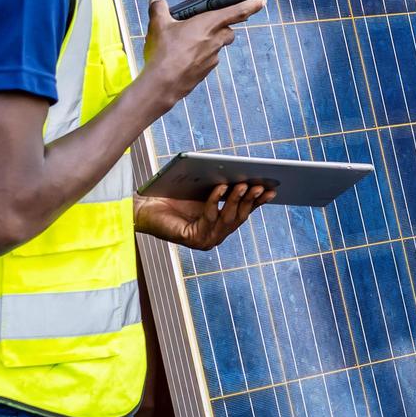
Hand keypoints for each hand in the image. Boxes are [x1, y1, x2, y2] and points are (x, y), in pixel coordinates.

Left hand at [134, 183, 274, 250]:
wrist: (141, 208)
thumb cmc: (170, 196)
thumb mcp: (203, 191)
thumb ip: (222, 189)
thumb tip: (245, 175)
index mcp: (219, 225)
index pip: (245, 213)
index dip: (259, 201)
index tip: (274, 189)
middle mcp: (214, 236)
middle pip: (239, 217)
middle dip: (251, 200)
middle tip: (260, 184)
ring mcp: (204, 240)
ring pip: (227, 219)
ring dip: (236, 200)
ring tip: (243, 184)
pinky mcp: (192, 239)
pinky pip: (209, 217)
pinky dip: (215, 201)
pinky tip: (219, 187)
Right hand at [139, 0, 265, 108]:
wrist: (162, 84)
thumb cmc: (164, 52)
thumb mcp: (158, 25)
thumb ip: (159, 9)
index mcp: (209, 24)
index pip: (237, 11)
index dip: (251, 4)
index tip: (262, 1)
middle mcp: (215, 40)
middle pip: (229, 31)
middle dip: (223, 26)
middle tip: (207, 24)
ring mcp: (212, 58)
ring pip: (218, 46)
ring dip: (209, 42)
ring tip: (187, 42)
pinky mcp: (206, 71)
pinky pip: (208, 60)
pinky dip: (200, 56)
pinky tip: (183, 58)